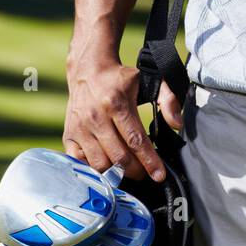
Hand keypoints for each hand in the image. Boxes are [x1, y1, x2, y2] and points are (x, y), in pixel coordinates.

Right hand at [64, 45, 182, 181]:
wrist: (88, 69)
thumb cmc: (120, 79)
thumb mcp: (149, 81)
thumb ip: (168, 100)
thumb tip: (177, 124)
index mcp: (117, 103)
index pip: (135, 140)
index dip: (149, 161)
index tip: (159, 175)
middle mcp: (96, 117)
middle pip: (118, 157)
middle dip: (136, 170)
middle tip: (144, 173)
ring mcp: (80, 128)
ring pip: (100, 164)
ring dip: (116, 173)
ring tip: (127, 170)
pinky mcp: (69, 135)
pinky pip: (80, 163)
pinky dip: (94, 170)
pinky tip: (106, 167)